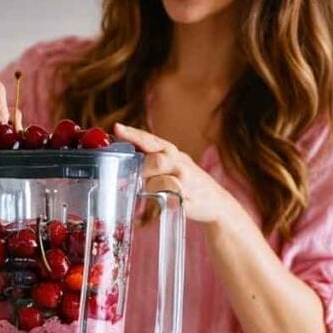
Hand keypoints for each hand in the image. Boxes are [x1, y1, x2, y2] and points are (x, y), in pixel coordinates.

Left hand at [113, 123, 234, 224]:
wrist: (216, 203)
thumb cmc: (186, 184)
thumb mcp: (170, 167)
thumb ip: (149, 163)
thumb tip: (120, 163)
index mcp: (171, 153)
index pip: (150, 140)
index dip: (133, 134)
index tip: (117, 127)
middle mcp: (179, 163)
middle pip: (156, 160)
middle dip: (143, 169)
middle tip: (134, 178)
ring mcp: (185, 181)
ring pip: (163, 180)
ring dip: (152, 188)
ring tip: (150, 193)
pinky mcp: (188, 198)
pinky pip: (172, 198)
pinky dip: (162, 202)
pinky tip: (161, 204)